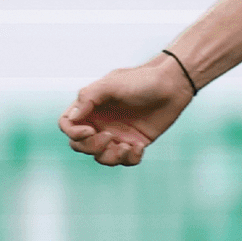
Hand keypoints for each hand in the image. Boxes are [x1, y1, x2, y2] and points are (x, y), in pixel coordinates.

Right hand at [60, 55, 194, 165]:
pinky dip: (130, 158)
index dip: (73, 133)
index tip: (89, 130)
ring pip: (102, 157)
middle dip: (91, 147)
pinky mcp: (135, 142)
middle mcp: (100, 123)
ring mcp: (118, 134)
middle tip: (110, 136)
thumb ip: (89, 97)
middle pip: (80, 146)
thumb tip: (72, 119)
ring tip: (127, 146)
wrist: (173, 84)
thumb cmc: (142, 80)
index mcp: (90, 108)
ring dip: (110, 157)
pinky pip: (126, 160)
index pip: (68, 125)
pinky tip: (139, 146)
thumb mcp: (112, 83)